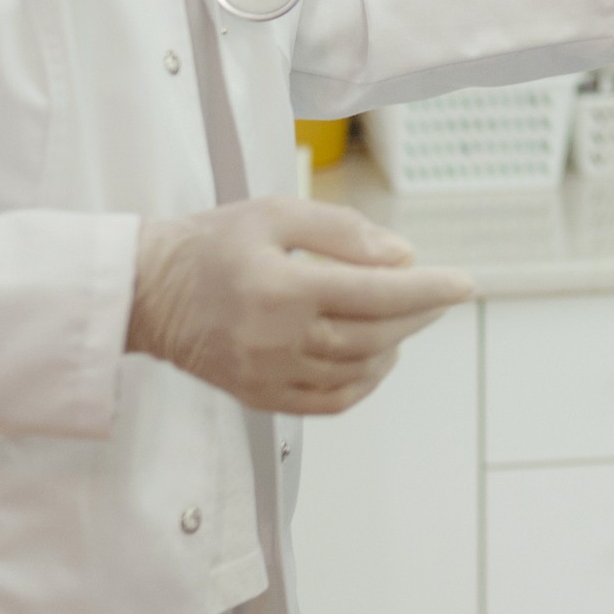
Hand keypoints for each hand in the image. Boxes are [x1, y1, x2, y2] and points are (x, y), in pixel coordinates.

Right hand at [126, 197, 476, 415]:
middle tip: (440, 295)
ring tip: (404, 319)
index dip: (428, 290)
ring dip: (394, 344)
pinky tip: (375, 357)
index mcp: (283, 288)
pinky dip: (365, 382)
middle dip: (418, 314)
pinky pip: (330, 401)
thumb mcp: (274, 213)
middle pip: (375, 335)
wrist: (148, 292)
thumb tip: (403, 257)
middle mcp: (278, 338)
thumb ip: (341, 231)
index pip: (377, 294)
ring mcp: (268, 374)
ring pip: (358, 370)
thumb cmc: (211, 243)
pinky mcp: (260, 397)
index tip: (465, 284)